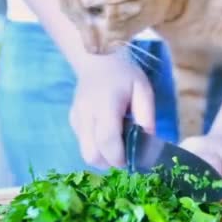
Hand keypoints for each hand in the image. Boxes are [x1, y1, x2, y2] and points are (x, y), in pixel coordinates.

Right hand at [70, 54, 154, 168]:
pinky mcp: (72, 120)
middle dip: (109, 162)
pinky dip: (96, 147)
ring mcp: (76, 118)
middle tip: (125, 155)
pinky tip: (107, 135)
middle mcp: (86, 114)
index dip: (119, 157)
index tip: (132, 160)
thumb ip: (147, 115)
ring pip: (85, 153)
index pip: (107, 140)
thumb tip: (149, 140)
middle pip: (91, 154)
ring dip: (102, 157)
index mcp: (106, 105)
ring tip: (117, 146)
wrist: (97, 59)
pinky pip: (83, 144)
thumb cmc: (124, 74)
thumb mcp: (143, 89)